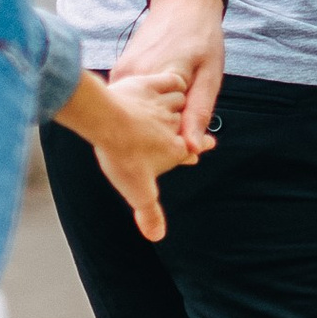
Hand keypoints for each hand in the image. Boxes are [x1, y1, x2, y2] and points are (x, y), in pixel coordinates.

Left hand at [52, 61, 195, 240]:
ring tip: (181, 103)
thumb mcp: (137, 192)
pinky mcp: (149, 85)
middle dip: (190, 126)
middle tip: (192, 126)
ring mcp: (162, 104)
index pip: (193, 149)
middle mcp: (174, 126)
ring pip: (181, 101)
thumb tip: (156, 237)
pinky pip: (169, 80)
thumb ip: (149, 213)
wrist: (109, 122)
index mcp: (175, 150)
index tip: (208, 145)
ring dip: (181, 103)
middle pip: (187, 124)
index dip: (199, 148)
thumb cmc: (124, 157)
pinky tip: (172, 81)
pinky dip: (172, 81)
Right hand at [112, 0, 224, 155]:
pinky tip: (160, 99)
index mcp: (155, 82)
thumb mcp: (210, 76)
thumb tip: (192, 149)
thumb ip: (198, 113)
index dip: (172, 146)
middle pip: (141, 125)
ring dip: (152, 119)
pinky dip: (145, 106)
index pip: (157, 133)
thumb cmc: (202, 37)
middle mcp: (131, 79)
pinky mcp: (119, 72)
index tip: (186, 153)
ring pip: (135, 114)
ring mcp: (122, 75)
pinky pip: (130, 100)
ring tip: (171, 111)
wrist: (183, 2)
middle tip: (184, 130)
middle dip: (161, 134)